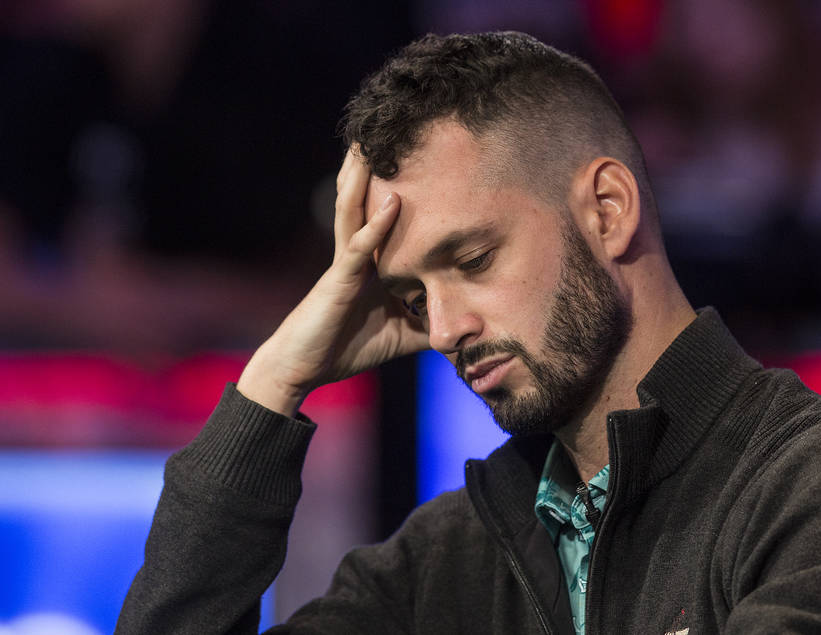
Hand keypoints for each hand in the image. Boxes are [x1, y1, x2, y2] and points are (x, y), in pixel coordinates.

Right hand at [237, 147, 428, 415]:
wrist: (302, 371)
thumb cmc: (345, 349)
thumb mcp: (401, 335)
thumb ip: (429, 325)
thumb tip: (469, 325)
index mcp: (370, 262)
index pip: (386, 215)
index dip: (396, 185)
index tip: (419, 156)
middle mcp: (356, 254)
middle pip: (365, 199)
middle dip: (374, 166)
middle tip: (390, 126)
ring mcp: (346, 264)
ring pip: (355, 209)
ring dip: (366, 176)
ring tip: (377, 143)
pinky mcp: (340, 281)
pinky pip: (359, 247)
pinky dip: (377, 224)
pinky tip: (393, 201)